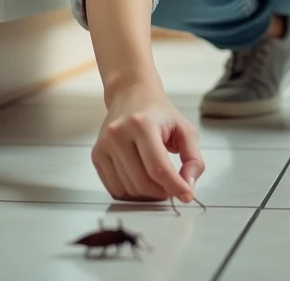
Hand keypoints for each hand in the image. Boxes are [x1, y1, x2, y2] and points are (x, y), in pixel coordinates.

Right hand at [92, 81, 204, 202]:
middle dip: (162, 192)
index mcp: (142, 124)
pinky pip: (114, 188)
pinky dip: (131, 192)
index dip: (175, 186)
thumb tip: (188, 186)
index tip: (186, 195)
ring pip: (128, 189)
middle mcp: (119, 134)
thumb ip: (193, 158)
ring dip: (147, 193)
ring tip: (158, 182)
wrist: (131, 95)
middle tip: (173, 187)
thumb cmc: (159, 113)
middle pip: (143, 182)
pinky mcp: (97, 155)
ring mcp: (104, 145)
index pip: (159, 168)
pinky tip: (142, 180)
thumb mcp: (185, 129)